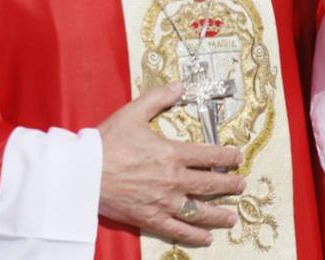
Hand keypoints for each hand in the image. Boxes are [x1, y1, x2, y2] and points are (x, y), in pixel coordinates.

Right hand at [97, 82, 245, 246]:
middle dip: (229, 184)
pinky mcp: (150, 218)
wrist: (84, 172)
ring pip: (199, 211)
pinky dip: (194, 236)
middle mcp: (173, 180)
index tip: (237, 158)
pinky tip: (207, 238)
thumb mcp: (133, 112)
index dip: (227, 157)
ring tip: (232, 216)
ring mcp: (163, 202)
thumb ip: (159, 98)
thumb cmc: (108, 141)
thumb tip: (180, 86)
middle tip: (241, 185)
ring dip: (219, 214)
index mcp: (171, 153)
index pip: (209, 156)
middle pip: (210, 184)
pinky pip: (178, 229)